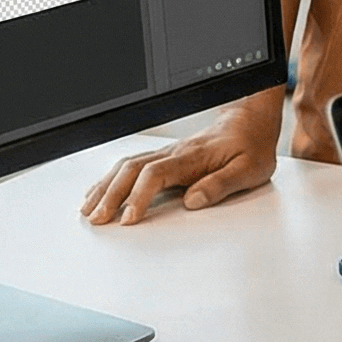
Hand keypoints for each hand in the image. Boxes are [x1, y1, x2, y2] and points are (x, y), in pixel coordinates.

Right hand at [81, 93, 283, 224]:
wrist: (252, 122)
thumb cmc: (252, 147)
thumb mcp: (250, 169)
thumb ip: (221, 185)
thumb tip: (193, 201)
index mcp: (193, 157)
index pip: (156, 174)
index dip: (139, 196)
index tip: (129, 218)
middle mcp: (175, 153)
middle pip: (133, 170)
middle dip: (111, 195)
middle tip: (98, 219)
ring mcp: (168, 153)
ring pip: (127, 165)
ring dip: (106, 187)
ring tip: (89, 209)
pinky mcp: (166, 156)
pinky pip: (132, 164)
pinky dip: (111, 178)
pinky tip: (101, 190)